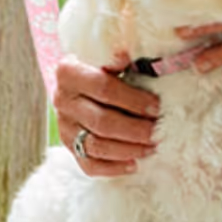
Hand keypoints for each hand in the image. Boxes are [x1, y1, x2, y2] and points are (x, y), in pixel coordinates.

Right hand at [53, 54, 158, 176]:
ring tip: (152, 147)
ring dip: (128, 149)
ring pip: (96, 146)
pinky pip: (89, 164)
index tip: (157, 107)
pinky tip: (134, 164)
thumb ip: (120, 57)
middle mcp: (62, 101)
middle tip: (159, 131)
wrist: (79, 81)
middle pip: (102, 121)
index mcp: (69, 73)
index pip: (104, 88)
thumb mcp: (107, 55)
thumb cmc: (102, 65)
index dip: (133, 100)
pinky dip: (113, 168)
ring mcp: (64, 127)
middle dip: (135, 129)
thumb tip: (128, 54)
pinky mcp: (69, 147)